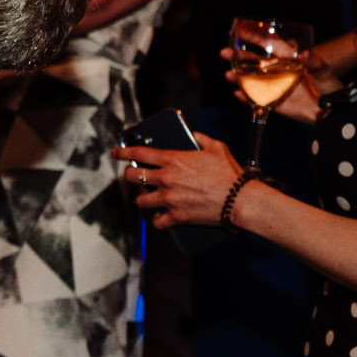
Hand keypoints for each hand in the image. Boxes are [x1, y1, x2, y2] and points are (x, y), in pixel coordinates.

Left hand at [112, 134, 245, 229]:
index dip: (123, 151)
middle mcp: (166, 178)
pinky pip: (157, 221)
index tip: (115, 152)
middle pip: (132, 177)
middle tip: (133, 176)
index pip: (138, 153)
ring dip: (143, 198)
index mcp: (173, 159)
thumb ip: (201, 138)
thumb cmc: (230, 173)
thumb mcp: (217, 147)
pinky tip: (161, 216)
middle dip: (130, 175)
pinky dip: (158, 219)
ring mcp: (169, 199)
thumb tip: (192, 135)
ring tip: (148, 196)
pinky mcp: (177, 216)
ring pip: (141, 200)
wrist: (241, 200)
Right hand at [220, 43, 327, 122]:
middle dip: (238, 56)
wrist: (332, 113)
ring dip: (238, 77)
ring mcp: (274, 86)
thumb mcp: (324, 71)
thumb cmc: (330, 87)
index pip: (269, 44)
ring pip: (251, 80)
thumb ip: (315, 63)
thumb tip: (305, 55)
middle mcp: (277, 71)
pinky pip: (255, 99)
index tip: (240, 30)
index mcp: (288, 59)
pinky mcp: (273, 102)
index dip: (255, 36)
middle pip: (254, 61)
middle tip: (224, 52)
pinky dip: (246, 98)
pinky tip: (239, 94)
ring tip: (229, 75)